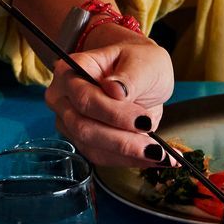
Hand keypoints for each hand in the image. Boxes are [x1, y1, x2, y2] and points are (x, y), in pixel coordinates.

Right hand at [43, 20, 173, 167]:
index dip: (114, 113)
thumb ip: (130, 76)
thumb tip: (115, 90)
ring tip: (161, 156)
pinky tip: (155, 159)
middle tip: (156, 147)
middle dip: (122, 141)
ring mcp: (69, 122)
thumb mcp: (144, 62)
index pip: (84, 98)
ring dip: (128, 155)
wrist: (139, 74)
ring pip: (92, 147)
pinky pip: (101, 157)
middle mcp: (62, 98)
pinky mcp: (82, 141)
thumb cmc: (138, 62)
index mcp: (70, 71)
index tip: (145, 121)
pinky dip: (130, 160)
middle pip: (84, 128)